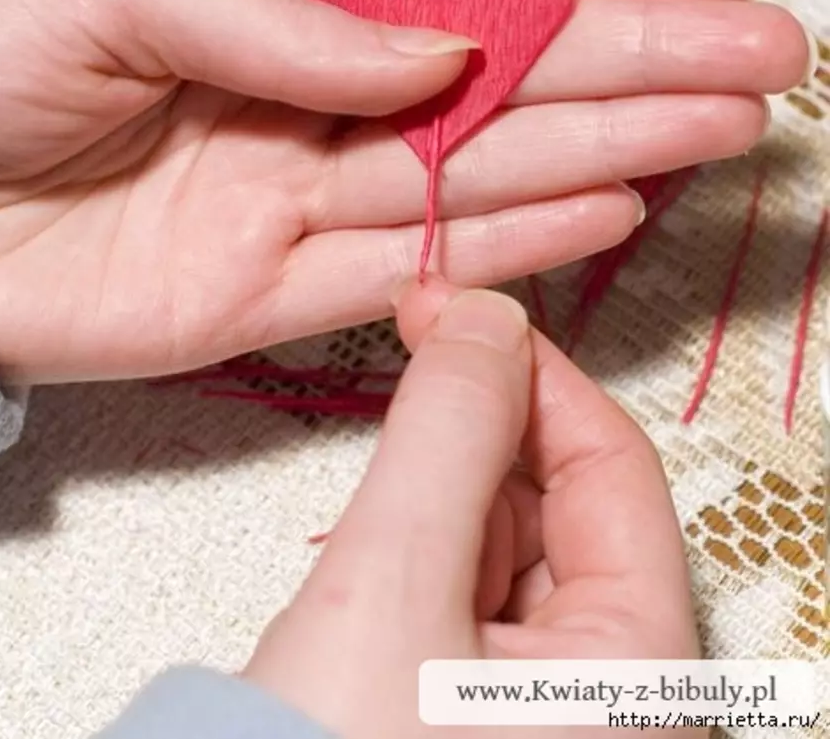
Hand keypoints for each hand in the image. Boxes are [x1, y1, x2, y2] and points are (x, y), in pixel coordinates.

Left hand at [0, 0, 809, 381]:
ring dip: (603, 147)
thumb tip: (442, 45)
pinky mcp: (266, 295)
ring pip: (475, 171)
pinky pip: (409, 264)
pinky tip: (605, 209)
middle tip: (761, 56)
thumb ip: (283, 17)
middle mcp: (302, 93)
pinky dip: (506, 240)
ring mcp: (292, 195)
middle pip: (497, 77)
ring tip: (716, 127)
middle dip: (633, 61)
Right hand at [242, 282, 703, 738]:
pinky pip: (468, 589)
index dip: (532, 374)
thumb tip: (483, 316)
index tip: (454, 314)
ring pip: (506, 541)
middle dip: (474, 437)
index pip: (613, 469)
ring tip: (371, 510)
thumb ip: (446, 430)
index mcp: (642, 670)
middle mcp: (615, 691)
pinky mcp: (478, 707)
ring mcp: (547, 705)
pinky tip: (372, 554)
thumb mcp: (392, 579)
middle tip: (402, 375)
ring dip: (439, 493)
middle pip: (560, 503)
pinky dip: (422, 546)